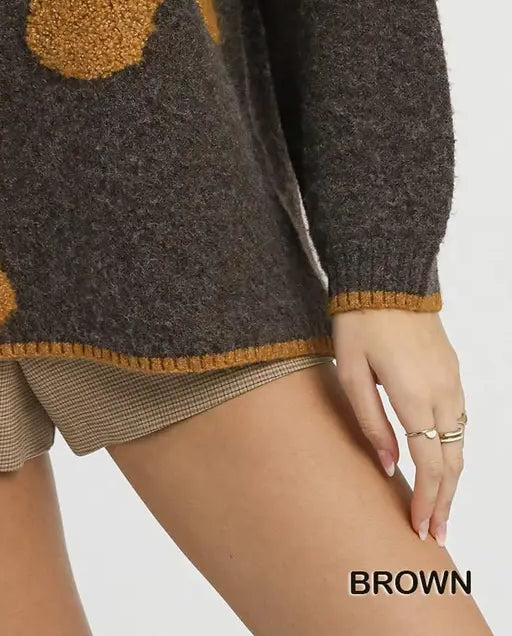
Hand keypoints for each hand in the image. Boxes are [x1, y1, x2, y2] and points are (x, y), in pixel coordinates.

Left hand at [331, 309, 464, 545]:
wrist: (386, 275)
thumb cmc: (358, 322)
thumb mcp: (351, 372)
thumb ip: (371, 422)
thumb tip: (388, 466)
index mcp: (416, 397)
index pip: (430, 466)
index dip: (426, 501)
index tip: (418, 529)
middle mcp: (443, 394)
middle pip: (452, 463)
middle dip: (444, 503)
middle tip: (434, 536)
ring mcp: (452, 382)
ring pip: (460, 445)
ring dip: (452, 481)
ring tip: (438, 509)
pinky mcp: (452, 371)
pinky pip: (459, 422)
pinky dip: (453, 452)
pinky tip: (442, 465)